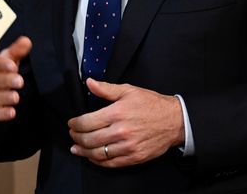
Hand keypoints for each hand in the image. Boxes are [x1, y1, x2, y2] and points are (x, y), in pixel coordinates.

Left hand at [67, 78, 184, 167]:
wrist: (174, 121)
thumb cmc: (151, 104)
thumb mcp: (129, 90)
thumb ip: (106, 89)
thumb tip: (89, 82)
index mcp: (117, 113)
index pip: (87, 122)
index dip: (75, 124)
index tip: (71, 124)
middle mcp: (121, 131)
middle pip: (90, 139)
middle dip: (76, 137)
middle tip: (72, 135)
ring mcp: (128, 146)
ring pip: (98, 153)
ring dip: (83, 151)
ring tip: (76, 148)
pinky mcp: (134, 157)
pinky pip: (111, 163)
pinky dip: (98, 161)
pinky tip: (92, 157)